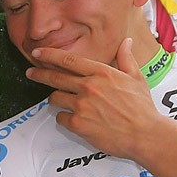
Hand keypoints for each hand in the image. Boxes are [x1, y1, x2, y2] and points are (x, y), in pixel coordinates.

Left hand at [26, 39, 164, 159]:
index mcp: (102, 73)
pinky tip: (72, 119)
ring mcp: (82, 106)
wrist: (145, 134)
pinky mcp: (78, 124)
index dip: (49, 56)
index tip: (38, 54)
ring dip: (55, 99)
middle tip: (30, 73)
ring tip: (59, 101)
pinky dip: (63, 118)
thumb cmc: (142, 108)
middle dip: (39, 74)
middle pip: (55, 78)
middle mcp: (89, 87)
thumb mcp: (137, 78)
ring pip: (55, 98)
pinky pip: (60, 118)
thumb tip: (125, 42)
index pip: (69, 60)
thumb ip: (126, 58)